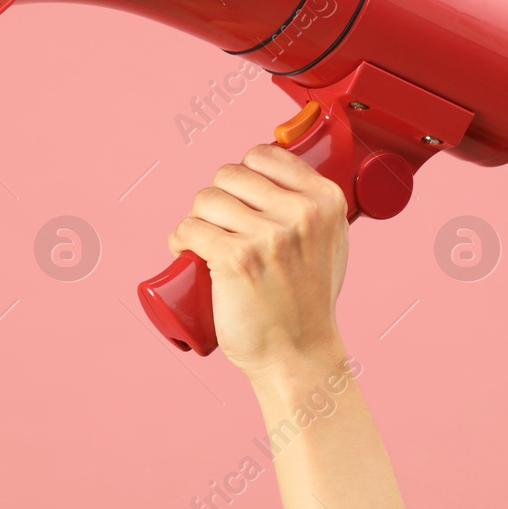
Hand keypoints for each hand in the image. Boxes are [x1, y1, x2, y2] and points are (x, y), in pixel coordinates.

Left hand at [166, 144, 349, 380]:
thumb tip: (271, 173)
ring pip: (204, 199)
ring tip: (203, 243)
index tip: (238, 200)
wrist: (298, 354)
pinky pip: (188, 227)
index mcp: (326, 200)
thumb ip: (310, 205)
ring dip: (195, 219)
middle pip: (228, 174)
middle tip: (218, 228)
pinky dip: (179, 240)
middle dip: (215, 200)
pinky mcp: (236, 258)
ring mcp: (269, 235)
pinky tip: (184, 252)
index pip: (263, 155)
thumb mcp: (329, 241)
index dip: (242, 176)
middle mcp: (301, 212)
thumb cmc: (307, 300)